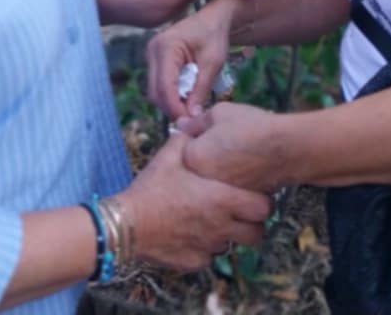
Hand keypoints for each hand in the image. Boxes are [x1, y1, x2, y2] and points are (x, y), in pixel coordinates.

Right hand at [117, 129, 271, 270]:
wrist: (127, 224)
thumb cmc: (152, 187)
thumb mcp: (169, 156)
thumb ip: (188, 139)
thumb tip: (193, 126)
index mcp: (222, 199)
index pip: (264, 207)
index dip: (261, 200)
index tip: (251, 193)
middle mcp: (221, 227)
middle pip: (257, 233)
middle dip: (252, 223)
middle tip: (240, 212)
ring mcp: (209, 247)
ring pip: (233, 245)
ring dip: (228, 235)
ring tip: (213, 220)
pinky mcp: (194, 263)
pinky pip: (209, 256)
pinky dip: (206, 247)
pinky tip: (191, 233)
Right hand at [146, 0, 237, 120]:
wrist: (213, 18)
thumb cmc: (215, 36)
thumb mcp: (213, 63)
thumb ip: (201, 89)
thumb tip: (192, 116)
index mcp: (166, 46)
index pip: (164, 86)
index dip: (175, 108)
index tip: (189, 122)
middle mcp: (153, 49)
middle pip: (155, 91)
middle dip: (172, 108)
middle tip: (191, 119)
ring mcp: (151, 54)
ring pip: (155, 90)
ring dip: (171, 102)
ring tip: (191, 107)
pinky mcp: (155, 60)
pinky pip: (158, 83)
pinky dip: (171, 94)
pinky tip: (186, 96)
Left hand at [180, 102, 285, 193]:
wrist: (285, 149)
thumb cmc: (250, 126)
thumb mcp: (220, 112)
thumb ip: (197, 120)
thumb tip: (181, 123)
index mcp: (192, 157)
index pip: (185, 148)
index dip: (200, 137)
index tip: (214, 133)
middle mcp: (201, 182)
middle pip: (197, 168)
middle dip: (207, 158)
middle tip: (226, 145)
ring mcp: (219, 196)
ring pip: (213, 182)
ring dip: (219, 172)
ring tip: (239, 156)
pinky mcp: (237, 204)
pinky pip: (228, 191)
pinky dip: (234, 183)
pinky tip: (247, 170)